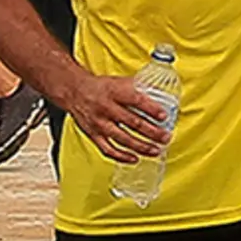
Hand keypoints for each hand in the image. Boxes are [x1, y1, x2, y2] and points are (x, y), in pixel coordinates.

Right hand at [50, 66, 176, 163]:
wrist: (74, 91)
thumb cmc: (100, 87)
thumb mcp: (119, 81)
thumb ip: (137, 87)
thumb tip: (159, 91)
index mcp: (115, 92)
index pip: (136, 100)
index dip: (151, 109)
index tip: (164, 116)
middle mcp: (107, 108)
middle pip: (133, 122)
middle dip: (152, 132)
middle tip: (166, 137)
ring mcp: (100, 124)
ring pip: (123, 139)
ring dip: (141, 146)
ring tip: (156, 150)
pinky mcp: (93, 135)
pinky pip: (108, 149)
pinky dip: (122, 156)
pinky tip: (135, 159)